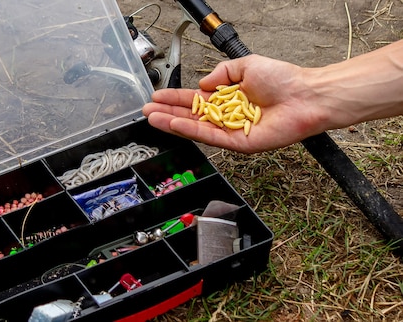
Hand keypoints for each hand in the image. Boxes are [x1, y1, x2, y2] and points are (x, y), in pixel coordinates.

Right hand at [142, 55, 328, 152]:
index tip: (157, 97)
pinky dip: (191, 131)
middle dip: (167, 113)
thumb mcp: (246, 66)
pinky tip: (174, 124)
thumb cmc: (284, 80)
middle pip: (191, 116)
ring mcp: (231, 131)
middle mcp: (227, 116)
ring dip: (172, 123)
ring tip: (153, 118)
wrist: (306, 95)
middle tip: (147, 111)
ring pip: (196, 128)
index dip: (175, 99)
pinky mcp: (238, 143)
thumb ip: (221, 73)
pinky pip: (210, 137)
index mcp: (228, 99)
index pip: (196, 100)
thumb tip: (202, 84)